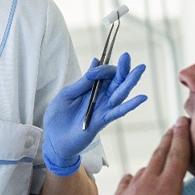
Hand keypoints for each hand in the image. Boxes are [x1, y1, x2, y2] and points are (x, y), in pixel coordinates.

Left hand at [42, 52, 146, 175]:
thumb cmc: (58, 117)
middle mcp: (100, 97)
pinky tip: (141, 98)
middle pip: (116, 81)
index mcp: (90, 89)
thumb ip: (82, 82)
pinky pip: (118, 112)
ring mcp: (102, 109)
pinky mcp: (102, 120)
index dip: (101, 69)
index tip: (93, 70)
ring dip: (130, 81)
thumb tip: (95, 61)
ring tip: (140, 69)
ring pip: (120, 93)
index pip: (103, 74)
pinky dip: (130, 105)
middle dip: (122, 68)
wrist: (53, 139)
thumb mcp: (66, 94)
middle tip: (127, 55)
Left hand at [99, 118, 194, 194]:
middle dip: (169, 138)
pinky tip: (138, 176)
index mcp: (167, 186)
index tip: (184, 121)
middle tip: (175, 126)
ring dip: (156, 155)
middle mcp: (148, 180)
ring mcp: (132, 187)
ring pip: (146, 165)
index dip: (182, 136)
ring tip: (162, 151)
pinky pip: (130, 178)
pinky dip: (138, 174)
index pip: (177, 154)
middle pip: (160, 153)